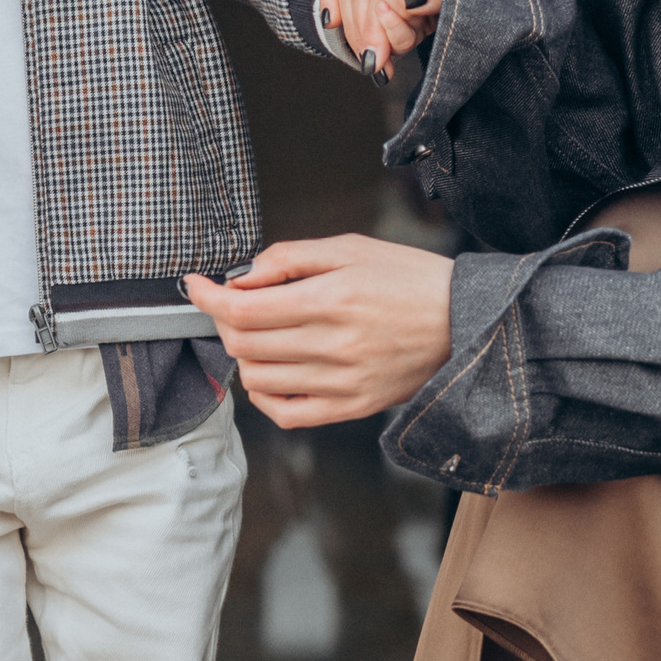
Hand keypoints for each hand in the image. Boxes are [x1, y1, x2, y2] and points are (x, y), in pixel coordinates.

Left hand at [187, 234, 454, 428]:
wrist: (465, 320)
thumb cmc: (408, 277)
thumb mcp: (351, 248)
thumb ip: (291, 257)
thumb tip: (243, 277)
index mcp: (332, 298)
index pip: (243, 308)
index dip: (207, 297)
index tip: (195, 285)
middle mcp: (334, 345)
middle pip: (243, 344)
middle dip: (224, 321)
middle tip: (235, 304)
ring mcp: (342, 382)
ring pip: (257, 379)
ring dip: (244, 355)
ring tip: (261, 335)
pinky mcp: (352, 408)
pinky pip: (287, 413)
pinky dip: (264, 395)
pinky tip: (271, 372)